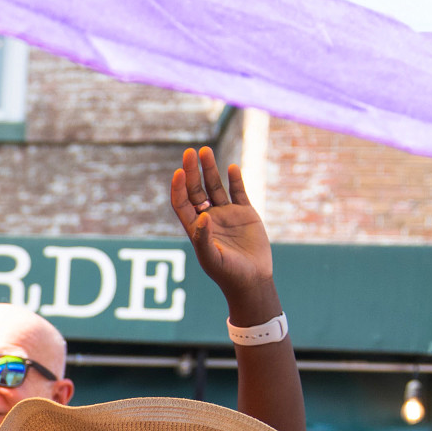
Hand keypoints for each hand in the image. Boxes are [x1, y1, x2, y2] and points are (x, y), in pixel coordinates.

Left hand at [171, 147, 271, 294]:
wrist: (252, 280)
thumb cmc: (227, 274)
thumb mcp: (212, 259)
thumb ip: (204, 239)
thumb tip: (202, 216)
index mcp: (195, 228)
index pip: (181, 202)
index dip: (178, 187)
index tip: (179, 172)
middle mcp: (208, 217)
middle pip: (196, 189)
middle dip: (192, 171)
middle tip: (190, 152)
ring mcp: (226, 214)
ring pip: (215, 187)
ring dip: (210, 169)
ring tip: (205, 150)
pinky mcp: (245, 213)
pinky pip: (238, 192)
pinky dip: (235, 179)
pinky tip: (231, 167)